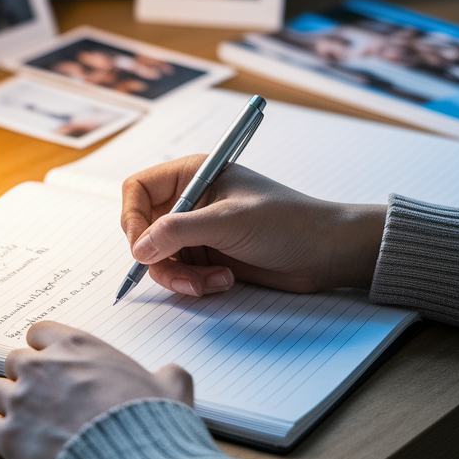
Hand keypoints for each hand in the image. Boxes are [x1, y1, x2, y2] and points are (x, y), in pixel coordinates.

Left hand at [0, 322, 191, 458]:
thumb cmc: (150, 420)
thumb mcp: (171, 387)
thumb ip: (166, 374)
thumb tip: (173, 374)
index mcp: (75, 345)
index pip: (39, 332)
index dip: (44, 350)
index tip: (52, 364)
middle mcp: (41, 366)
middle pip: (12, 361)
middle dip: (25, 378)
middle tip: (43, 399)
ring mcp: (21, 400)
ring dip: (8, 406)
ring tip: (28, 423)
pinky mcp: (10, 437)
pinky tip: (14, 445)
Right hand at [121, 155, 385, 296]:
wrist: (327, 252)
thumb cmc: (287, 222)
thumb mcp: (229, 221)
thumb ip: (178, 231)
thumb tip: (138, 248)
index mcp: (192, 175)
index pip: (138, 190)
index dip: (132, 218)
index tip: (142, 247)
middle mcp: (190, 201)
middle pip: (144, 230)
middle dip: (161, 258)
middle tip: (184, 277)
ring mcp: (198, 231)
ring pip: (161, 258)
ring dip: (183, 276)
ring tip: (214, 281)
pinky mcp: (208, 256)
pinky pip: (181, 274)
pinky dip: (196, 283)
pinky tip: (225, 281)